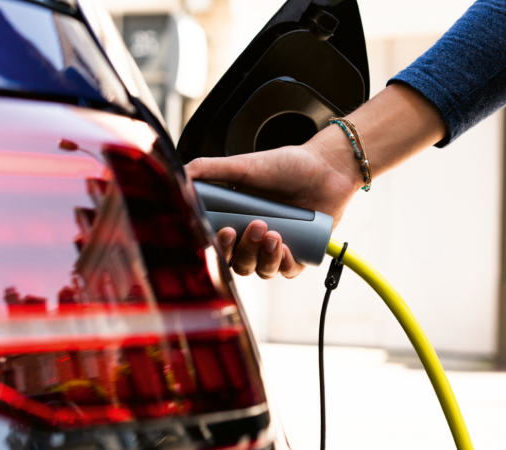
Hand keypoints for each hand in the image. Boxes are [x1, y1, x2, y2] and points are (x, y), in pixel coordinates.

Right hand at [186, 141, 361, 278]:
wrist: (327, 167)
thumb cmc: (287, 165)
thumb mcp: (243, 164)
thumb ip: (208, 169)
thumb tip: (179, 175)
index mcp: (234, 220)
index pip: (216, 245)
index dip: (216, 246)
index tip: (225, 231)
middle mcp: (252, 238)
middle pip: (237, 263)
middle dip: (244, 250)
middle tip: (255, 226)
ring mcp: (275, 248)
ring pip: (261, 270)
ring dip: (265, 257)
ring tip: (275, 234)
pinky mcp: (299, 255)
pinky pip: (286, 272)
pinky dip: (284, 264)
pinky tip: (287, 249)